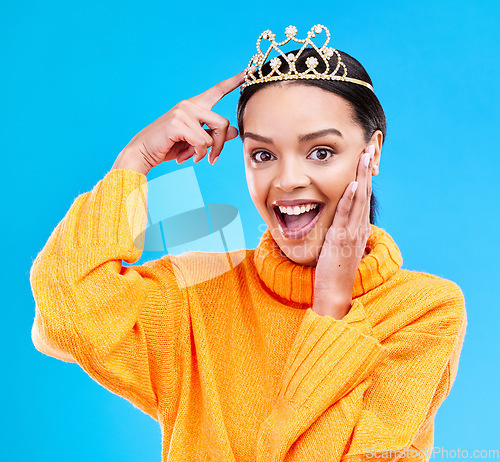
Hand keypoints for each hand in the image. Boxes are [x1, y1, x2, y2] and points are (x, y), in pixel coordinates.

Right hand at [111, 68, 249, 174]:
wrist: (143, 152)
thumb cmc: (168, 146)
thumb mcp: (195, 141)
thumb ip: (214, 135)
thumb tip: (235, 132)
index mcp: (194, 106)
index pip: (217, 90)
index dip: (234, 81)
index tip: (249, 70)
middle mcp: (189, 104)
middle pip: (223, 123)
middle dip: (221, 145)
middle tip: (212, 159)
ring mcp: (183, 112)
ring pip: (214, 135)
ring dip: (207, 152)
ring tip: (194, 157)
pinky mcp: (178, 123)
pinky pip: (203, 143)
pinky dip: (198, 154)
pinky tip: (185, 157)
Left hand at [312, 145, 375, 318]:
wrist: (334, 291)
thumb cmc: (334, 271)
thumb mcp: (340, 246)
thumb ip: (341, 231)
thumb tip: (338, 221)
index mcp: (359, 228)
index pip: (364, 197)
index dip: (365, 177)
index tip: (366, 159)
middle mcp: (359, 228)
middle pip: (365, 193)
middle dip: (367, 170)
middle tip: (370, 148)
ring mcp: (352, 233)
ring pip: (359, 200)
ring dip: (362, 177)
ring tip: (365, 157)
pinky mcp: (342, 239)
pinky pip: (346, 215)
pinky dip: (350, 199)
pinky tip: (353, 184)